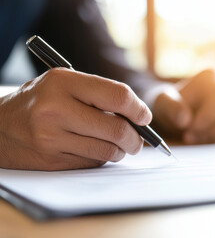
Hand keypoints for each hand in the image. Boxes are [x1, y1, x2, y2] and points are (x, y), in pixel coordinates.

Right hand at [0, 68, 151, 170]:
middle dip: (136, 138)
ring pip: (108, 150)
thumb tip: (139, 117)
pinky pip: (92, 163)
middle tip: (138, 141)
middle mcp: (56, 108)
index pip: (117, 96)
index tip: (145, 117)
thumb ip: (100, 95)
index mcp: (63, 81)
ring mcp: (51, 137)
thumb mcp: (65, 84)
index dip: (138, 109)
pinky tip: (94, 150)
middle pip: (117, 128)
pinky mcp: (51, 160)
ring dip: (120, 151)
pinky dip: (101, 158)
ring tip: (118, 145)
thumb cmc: (41, 101)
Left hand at [152, 70, 214, 143]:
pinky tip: (207, 140)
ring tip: (196, 139)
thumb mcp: (162, 103)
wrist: (178, 114)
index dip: (207, 116)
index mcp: (210, 77)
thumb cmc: (171, 105)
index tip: (189, 129)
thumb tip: (184, 120)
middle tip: (189, 138)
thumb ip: (171, 107)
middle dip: (211, 130)